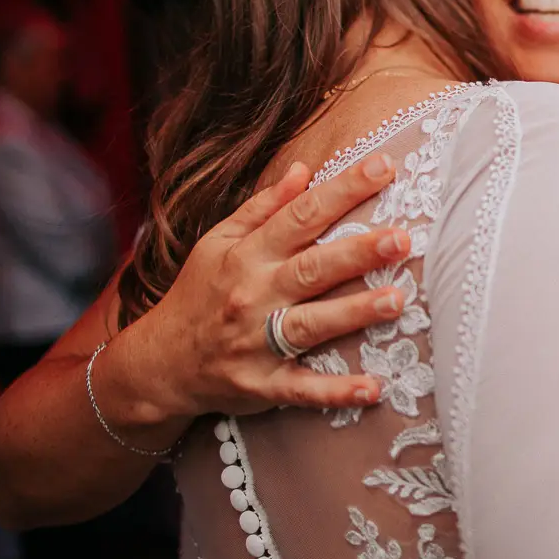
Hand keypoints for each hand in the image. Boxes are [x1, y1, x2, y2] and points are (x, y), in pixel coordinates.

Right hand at [133, 155, 408, 419]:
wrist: (157, 364)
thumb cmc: (199, 294)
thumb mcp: (218, 243)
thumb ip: (264, 207)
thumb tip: (303, 168)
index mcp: (248, 256)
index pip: (301, 216)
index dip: (342, 190)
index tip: (384, 166)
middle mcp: (254, 296)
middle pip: (312, 269)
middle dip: (357, 253)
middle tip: (401, 238)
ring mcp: (257, 343)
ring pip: (311, 325)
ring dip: (354, 313)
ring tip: (397, 300)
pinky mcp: (262, 386)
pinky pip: (303, 389)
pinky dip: (337, 392)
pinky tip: (374, 389)